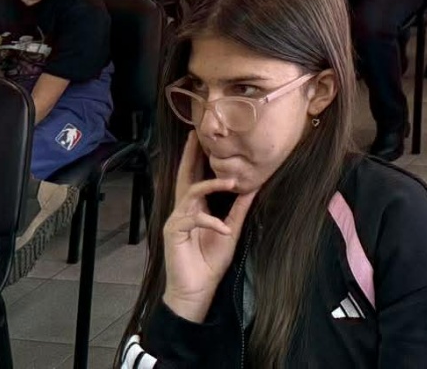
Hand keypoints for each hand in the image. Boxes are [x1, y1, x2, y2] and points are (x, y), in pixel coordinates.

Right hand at [162, 136, 256, 322]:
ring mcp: (176, 220)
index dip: (197, 159)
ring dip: (212, 185)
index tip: (203, 139)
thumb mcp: (231, 231)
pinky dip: (211, 222)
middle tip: (195, 135)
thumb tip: (253, 187)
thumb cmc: (211, 263)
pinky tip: (224, 230)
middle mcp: (183, 210)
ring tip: (232, 183)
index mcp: (195, 209)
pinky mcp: (173, 232)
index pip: (195, 178)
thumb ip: (239, 209)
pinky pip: (193, 218)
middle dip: (189, 156)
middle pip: (184, 176)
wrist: (196, 291)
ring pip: (191, 192)